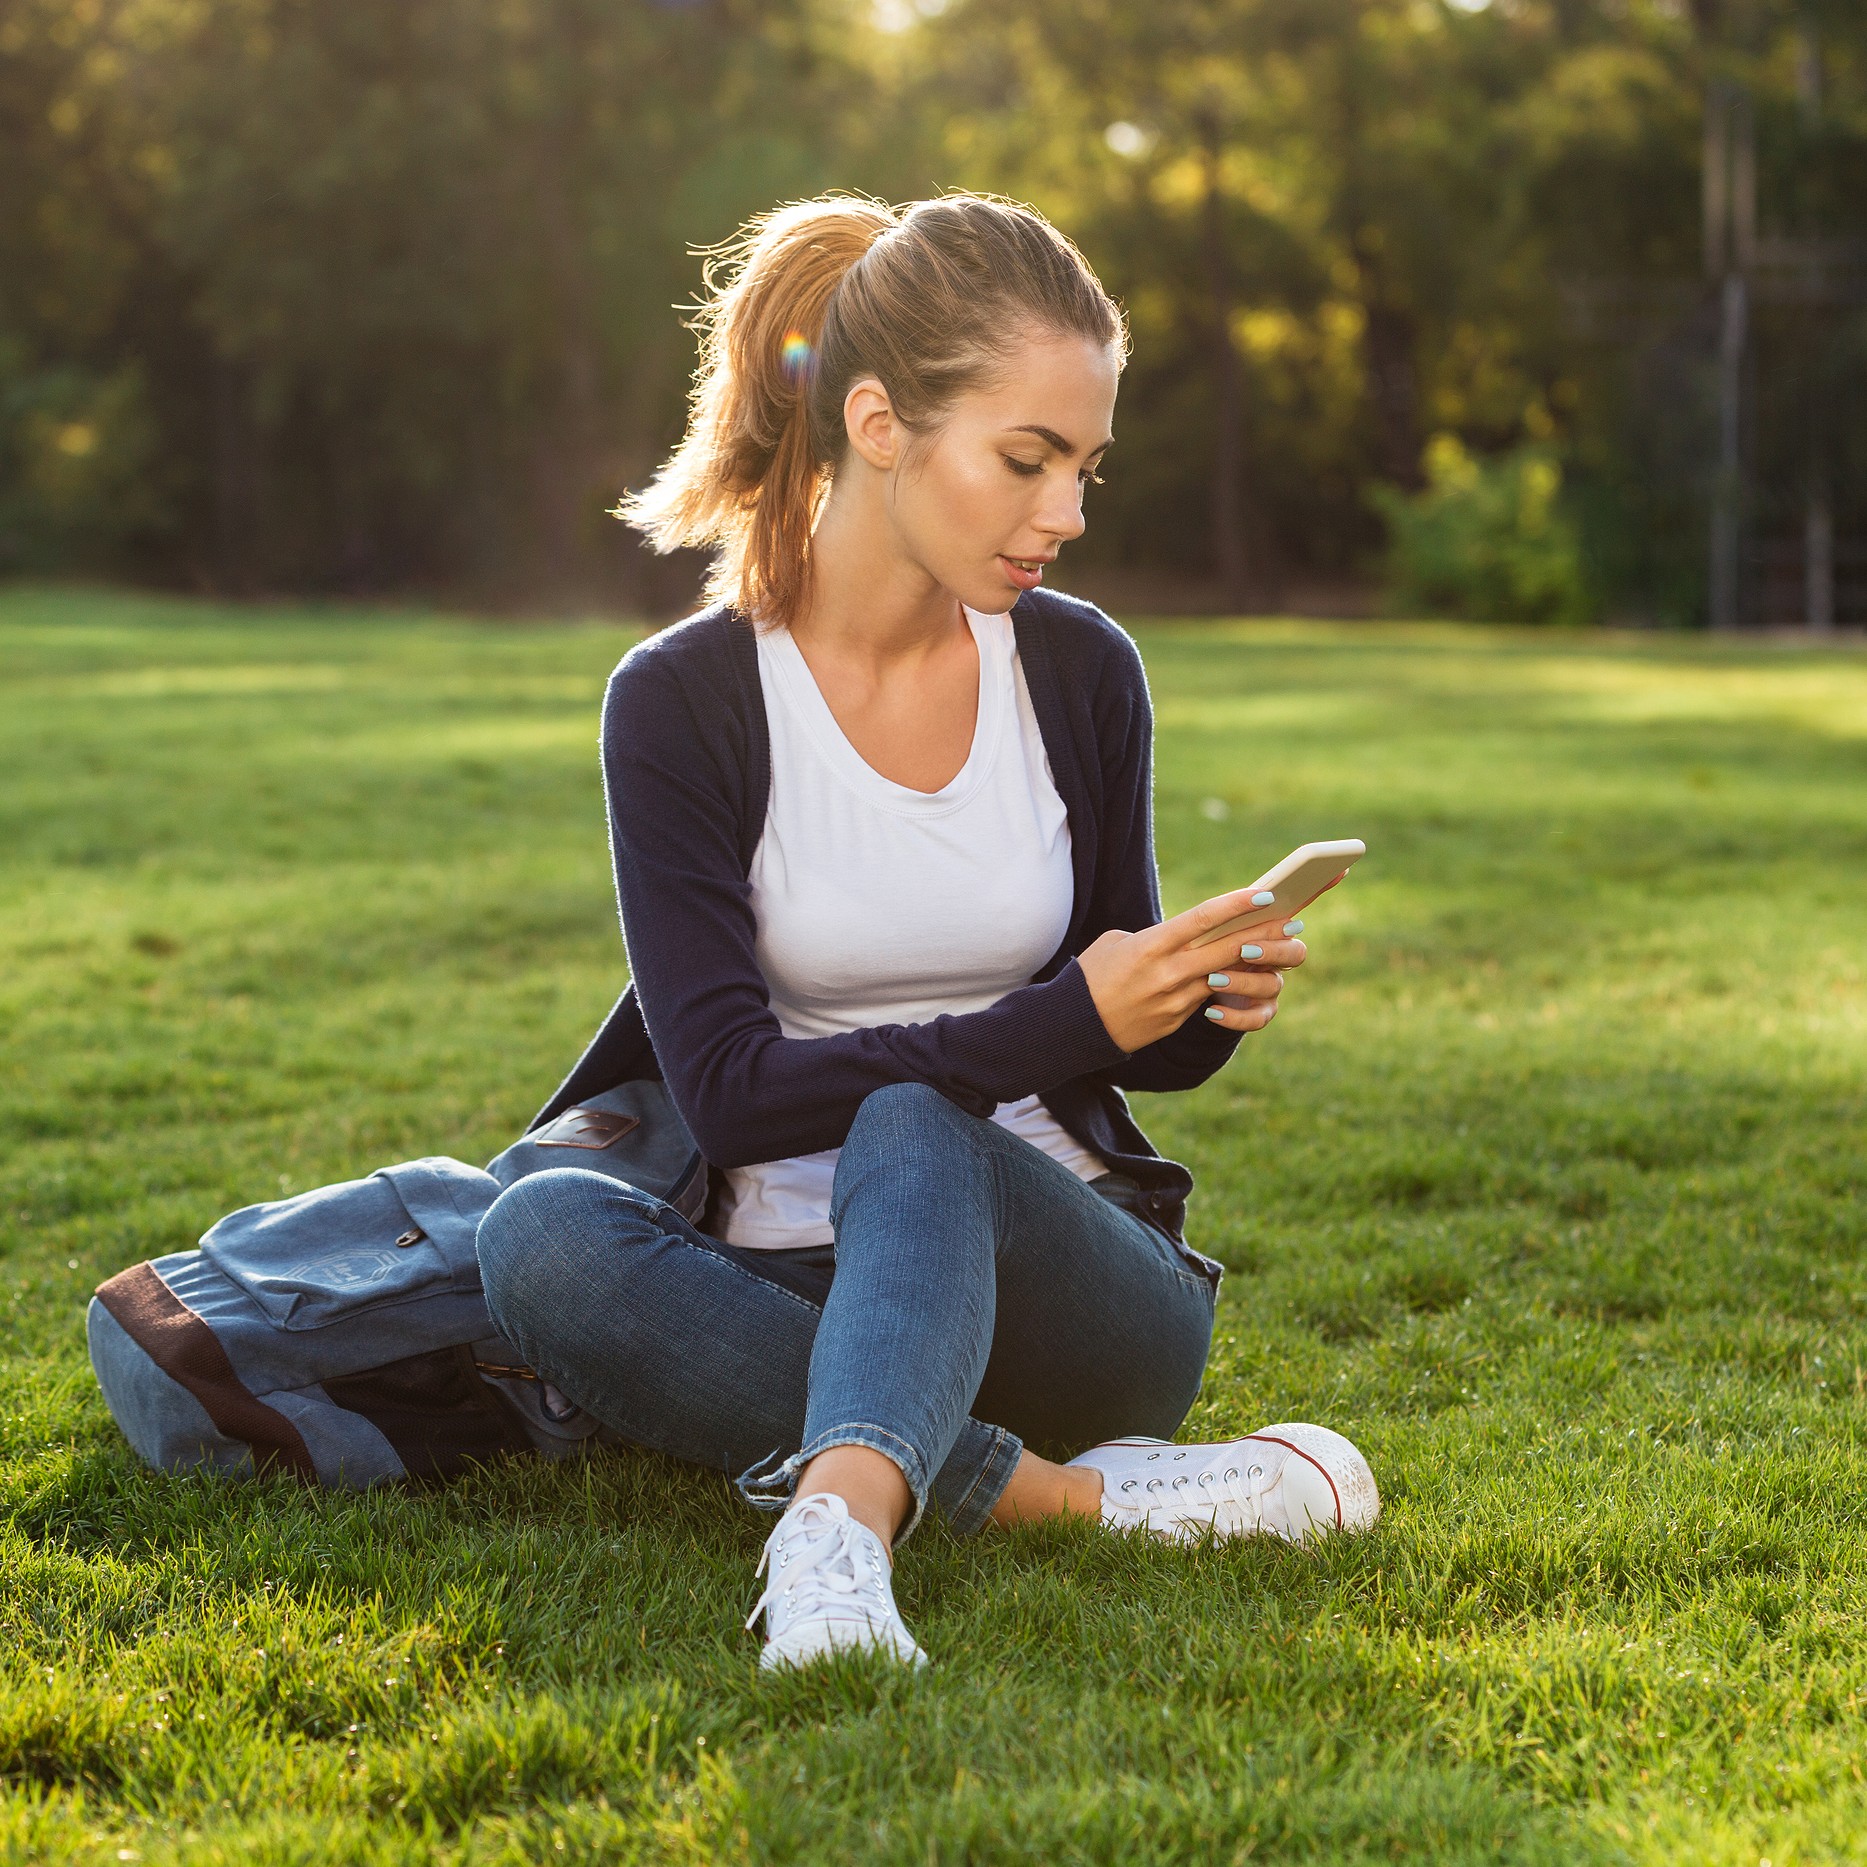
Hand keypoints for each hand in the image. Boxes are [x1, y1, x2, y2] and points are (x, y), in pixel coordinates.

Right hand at [1076, 887, 1308, 1052]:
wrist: (1076, 1027)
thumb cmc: (1093, 975)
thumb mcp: (1116, 942)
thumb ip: (1155, 935)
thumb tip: (1186, 935)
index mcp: (1151, 945)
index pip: (1203, 919)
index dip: (1237, 904)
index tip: (1266, 893)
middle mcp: (1168, 972)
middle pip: (1227, 948)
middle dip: (1263, 933)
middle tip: (1292, 920)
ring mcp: (1176, 999)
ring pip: (1226, 975)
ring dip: (1254, 962)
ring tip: (1276, 948)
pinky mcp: (1177, 1019)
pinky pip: (1207, 996)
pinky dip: (1224, 982)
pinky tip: (1243, 972)